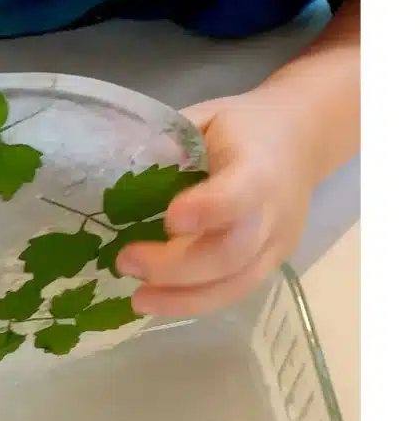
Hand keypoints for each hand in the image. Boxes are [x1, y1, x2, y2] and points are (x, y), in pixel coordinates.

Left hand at [116, 89, 324, 315]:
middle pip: (230, 253)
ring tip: (138, 299)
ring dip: (181, 298)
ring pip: (234, 284)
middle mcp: (274, 212)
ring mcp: (276, 244)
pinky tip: (158, 301)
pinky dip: (194, 302)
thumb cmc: (243, 127)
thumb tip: (118, 170)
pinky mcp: (271, 264)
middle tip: (125, 261)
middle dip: (174, 267)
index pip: (238, 196)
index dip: (205, 211)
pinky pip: (235, 292)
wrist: (301, 139)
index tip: (167, 220)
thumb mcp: (206, 117)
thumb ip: (169, 142)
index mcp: (258, 167)